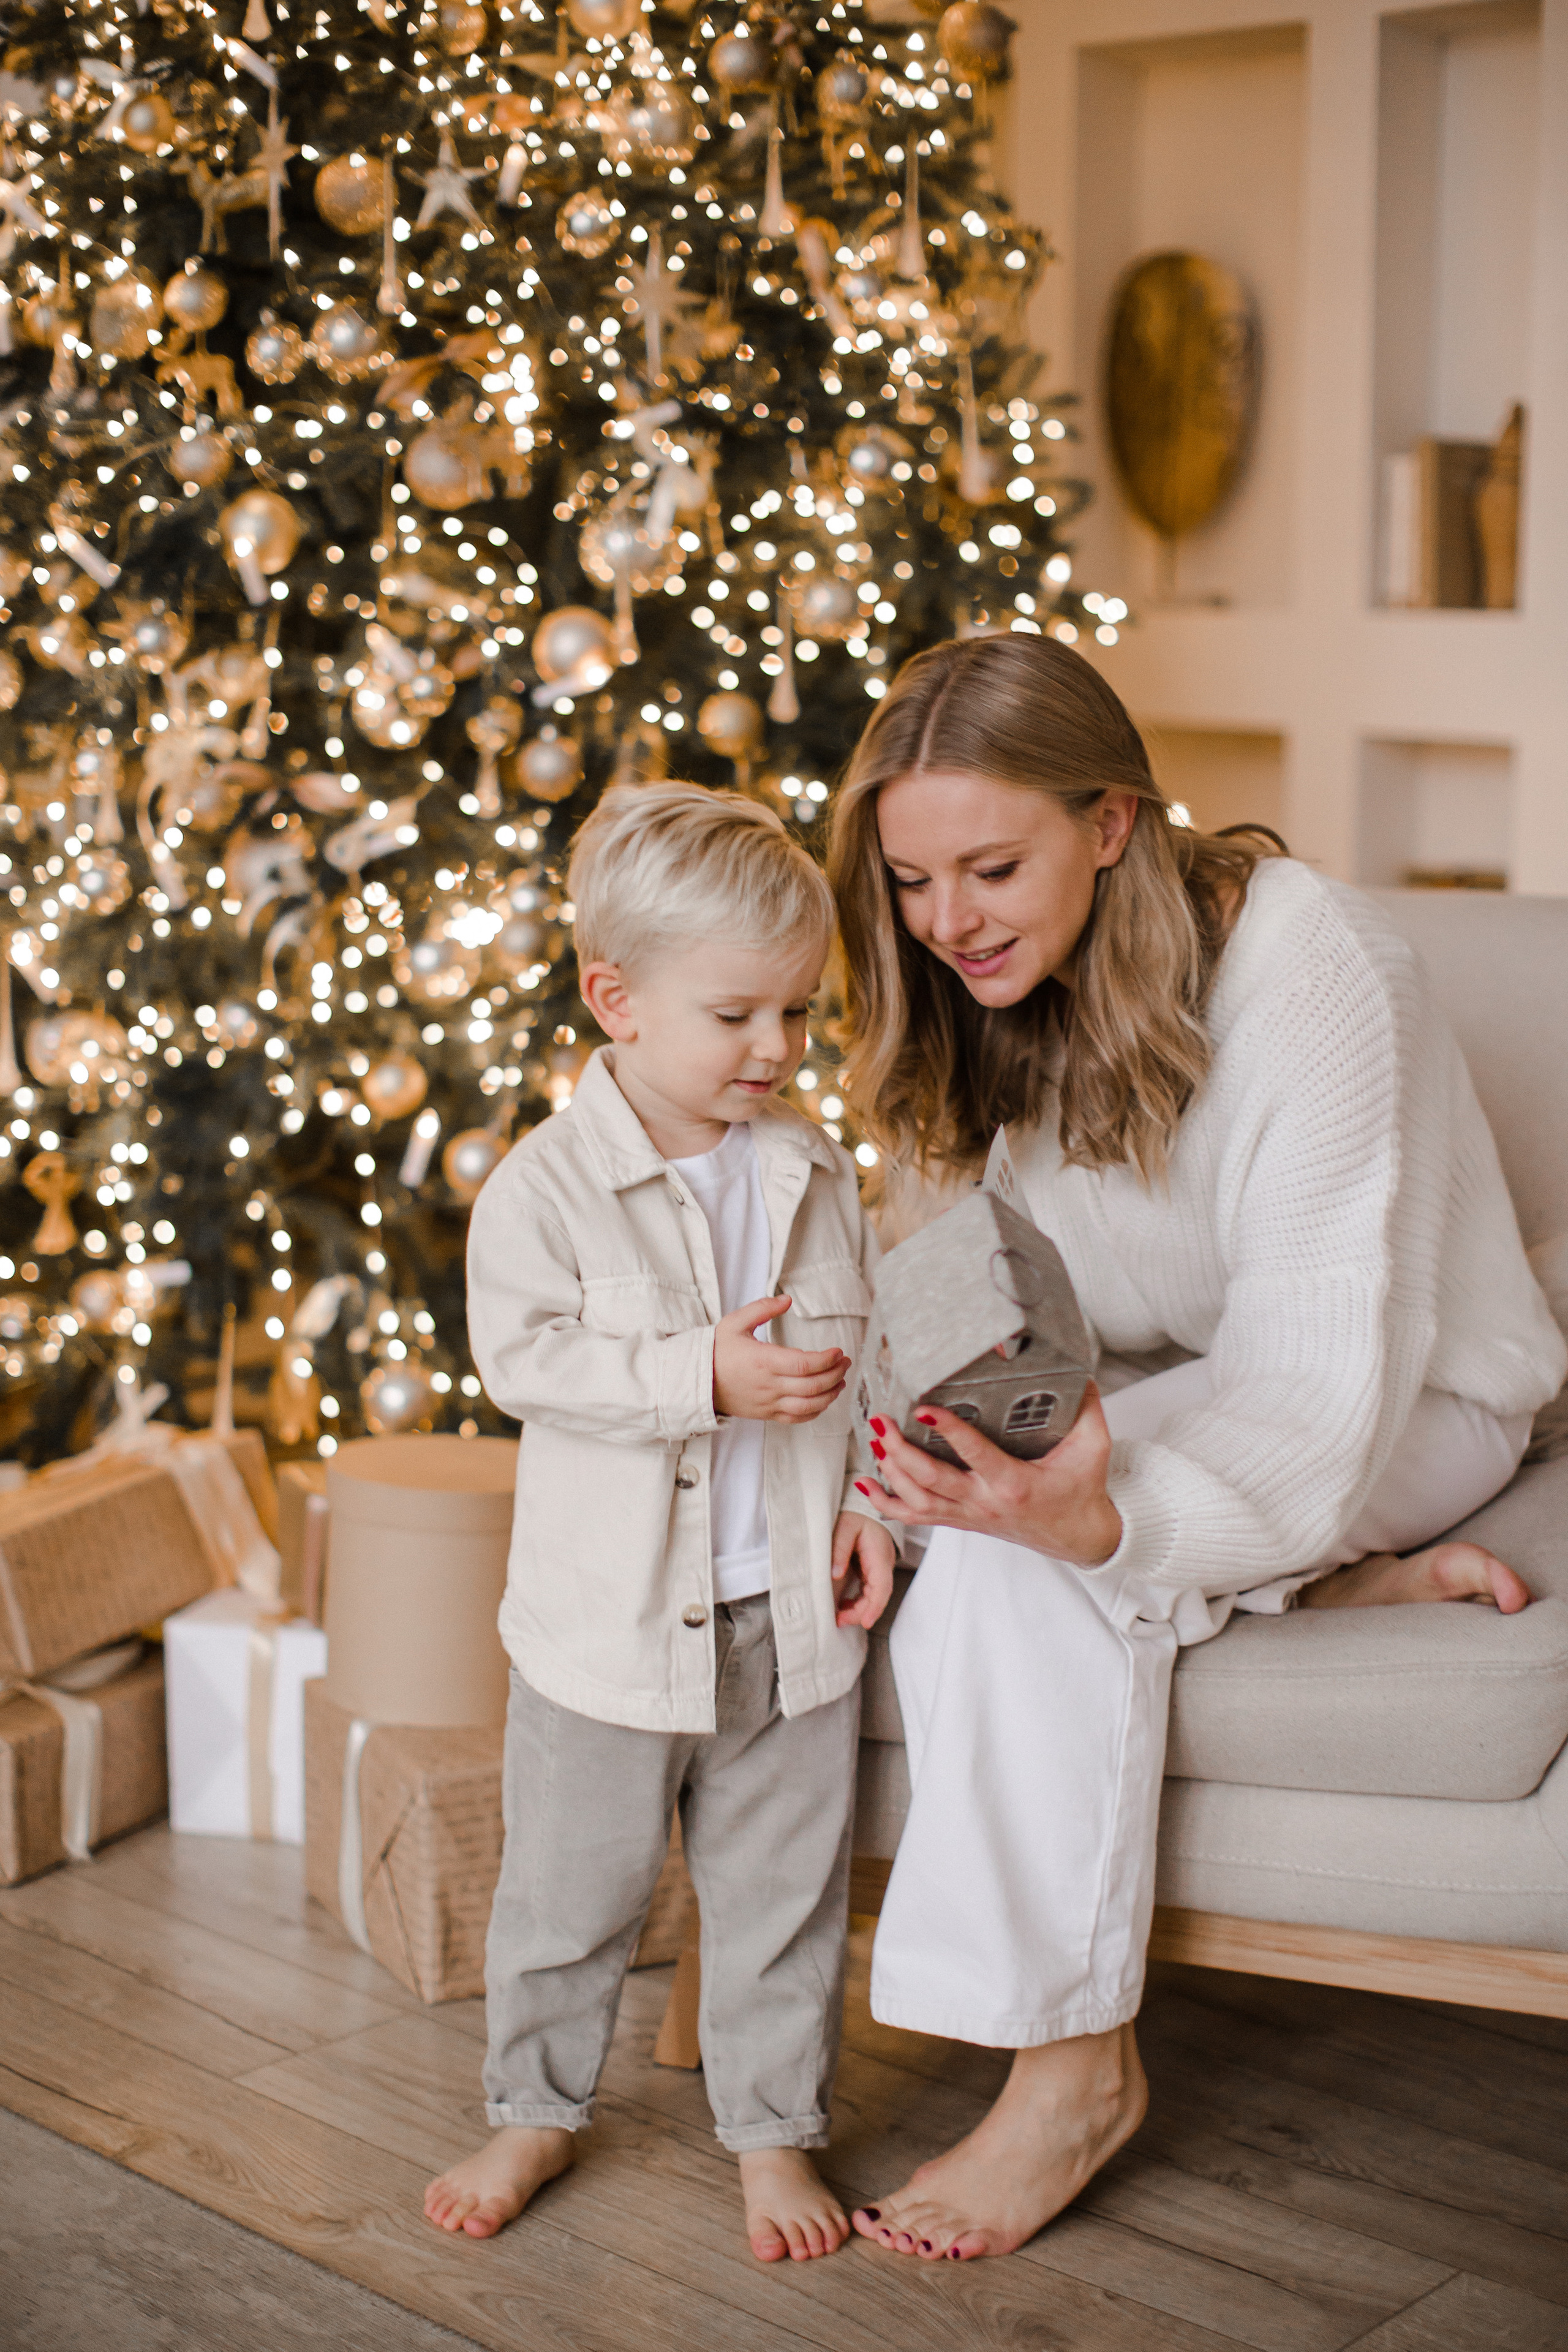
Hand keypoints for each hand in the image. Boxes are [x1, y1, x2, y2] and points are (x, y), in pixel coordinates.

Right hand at [713, 1294, 848, 1423]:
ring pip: (809, 1406)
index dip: (827, 1359)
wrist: (697, 1381)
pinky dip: (815, 1411)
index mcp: (763, 1361)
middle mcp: (768, 1385)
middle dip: (836, 1374)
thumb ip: (762, 1308)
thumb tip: (787, 1299)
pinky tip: (824, 1399)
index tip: (838, 1351)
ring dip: (831, 1394)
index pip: (805, 1364)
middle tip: (845, 1362)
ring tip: (840, 1381)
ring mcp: (769, 1403)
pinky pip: (797, 1418)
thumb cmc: (716, 1352)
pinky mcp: (767, 1414)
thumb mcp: (735, 1322)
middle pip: (813, 1386)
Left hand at [831, 1511, 897, 1628]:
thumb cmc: (856, 1514)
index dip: (875, 1607)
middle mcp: (883, 1564)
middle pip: (878, 1595)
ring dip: (859, 1609)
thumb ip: (840, 1548)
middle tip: (839, 1621)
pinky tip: (844, 1605)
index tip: (865, 1622)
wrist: (865, 1505)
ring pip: (874, 1595)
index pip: (882, 1586)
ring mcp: (879, 1568)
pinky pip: (869, 1590)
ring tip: (839, 1617)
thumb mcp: (845, 1526)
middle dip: (862, 1612)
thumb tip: (835, 1574)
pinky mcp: (872, 1569)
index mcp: (879, 1555)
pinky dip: (859, 1601)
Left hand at [853, 1383, 1122, 1568]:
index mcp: (1014, 1483)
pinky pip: (917, 1517)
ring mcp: (969, 1514)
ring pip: (919, 1501)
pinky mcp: (961, 1520)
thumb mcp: (1093, 1446)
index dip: (949, 1431)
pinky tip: (866, 1485)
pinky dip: (887, 1503)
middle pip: (932, 1481)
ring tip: (875, 1439)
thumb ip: (1085, 1405)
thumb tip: (1075, 1366)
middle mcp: (985, 1502)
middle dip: (901, 1451)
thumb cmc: (1082, 1489)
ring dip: (891, 1472)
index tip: (924, 1408)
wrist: (1079, 1537)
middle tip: (881, 1421)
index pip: (975, 1455)